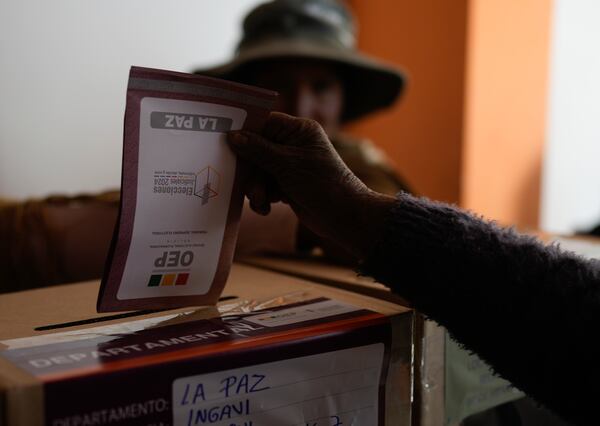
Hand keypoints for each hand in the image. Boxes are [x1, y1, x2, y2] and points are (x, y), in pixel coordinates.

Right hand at [227, 112, 393, 258]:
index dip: (244, 131)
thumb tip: (233, 136)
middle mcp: (293, 145)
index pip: (264, 122)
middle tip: (247, 185)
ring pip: (258, 171)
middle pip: (256, 150)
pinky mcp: (287, 186)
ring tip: (262, 201)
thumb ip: (258, 150)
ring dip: (256, 188)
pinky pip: (265, 187)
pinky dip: (263, 198)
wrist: (344, 218)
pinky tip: (267, 208)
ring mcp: (290, 166)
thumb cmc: (322, 184)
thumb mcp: (288, 164)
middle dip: (250, 170)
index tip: (225, 141)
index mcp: (298, 131)